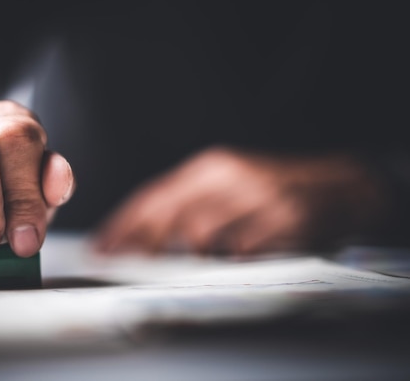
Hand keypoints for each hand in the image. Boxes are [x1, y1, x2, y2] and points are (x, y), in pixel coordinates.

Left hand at [95, 147, 385, 255]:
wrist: (332, 185)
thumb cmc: (267, 189)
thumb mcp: (223, 186)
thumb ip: (186, 205)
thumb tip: (139, 236)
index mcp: (209, 168)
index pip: (155, 196)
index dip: (125, 223)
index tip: (103, 246)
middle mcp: (229, 176)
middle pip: (172, 214)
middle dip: (143, 243)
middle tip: (123, 264)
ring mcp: (258, 196)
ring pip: (203, 232)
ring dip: (186, 255)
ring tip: (178, 266)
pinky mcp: (285, 217)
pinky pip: (245, 247)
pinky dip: (229, 259)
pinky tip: (225, 262)